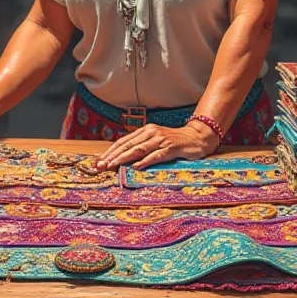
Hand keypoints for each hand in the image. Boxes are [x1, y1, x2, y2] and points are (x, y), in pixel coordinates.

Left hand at [96, 121, 218, 170]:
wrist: (196, 138)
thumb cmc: (175, 142)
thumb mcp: (156, 141)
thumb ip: (142, 147)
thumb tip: (123, 159)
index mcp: (145, 130)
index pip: (124, 141)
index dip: (110, 151)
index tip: (100, 161)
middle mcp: (151, 133)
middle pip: (128, 145)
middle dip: (113, 156)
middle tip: (101, 166)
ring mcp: (161, 140)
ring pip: (138, 150)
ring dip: (123, 159)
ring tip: (113, 166)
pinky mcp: (171, 148)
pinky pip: (155, 155)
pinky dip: (144, 161)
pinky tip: (136, 167)